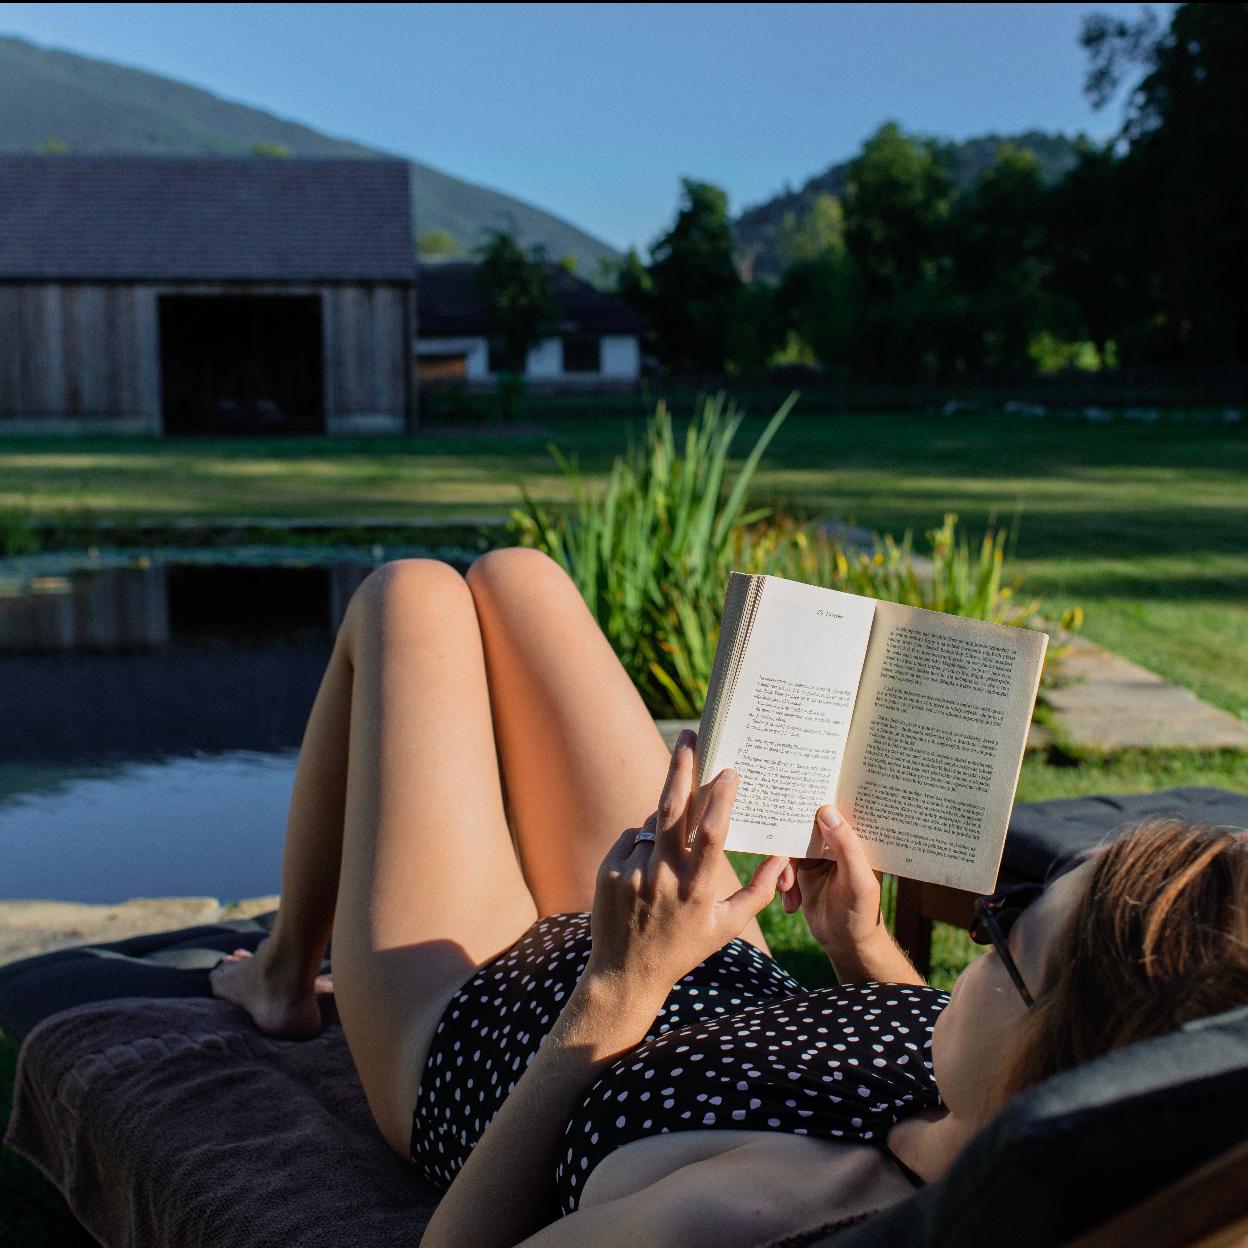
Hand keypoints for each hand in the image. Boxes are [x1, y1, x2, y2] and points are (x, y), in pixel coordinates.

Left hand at [585, 729, 789, 1009]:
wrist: (625, 972)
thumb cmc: (684, 949)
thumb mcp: (726, 927)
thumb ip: (759, 892)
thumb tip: (783, 857)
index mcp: (696, 889)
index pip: (711, 833)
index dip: (721, 799)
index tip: (730, 771)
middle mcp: (663, 877)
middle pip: (672, 809)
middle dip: (682, 768)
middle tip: (688, 737)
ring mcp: (633, 872)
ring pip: (653, 824)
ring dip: (667, 818)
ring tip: (673, 842)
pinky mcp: (611, 870)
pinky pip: (632, 839)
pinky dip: (645, 842)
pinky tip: (648, 867)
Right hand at [779, 805, 890, 967]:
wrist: (846, 945)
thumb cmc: (861, 914)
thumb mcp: (856, 880)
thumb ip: (845, 845)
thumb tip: (826, 810)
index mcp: (857, 838)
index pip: (839, 810)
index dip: (821, 798)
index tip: (798, 790)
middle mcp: (838, 841)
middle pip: (808, 825)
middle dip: (790, 840)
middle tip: (779, 855)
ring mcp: (819, 854)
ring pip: (792, 845)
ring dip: (784, 868)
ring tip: (786, 889)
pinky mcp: (804, 868)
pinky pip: (784, 864)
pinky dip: (782, 881)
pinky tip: (790, 903)